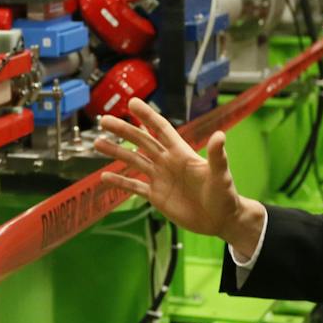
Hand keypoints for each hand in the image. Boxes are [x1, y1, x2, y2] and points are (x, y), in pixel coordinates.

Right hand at [93, 98, 264, 254]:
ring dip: (116, 152)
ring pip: (134, 161)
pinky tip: (104, 177)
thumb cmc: (224, 195)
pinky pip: (134, 187)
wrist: (221, 220)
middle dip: (124, 130)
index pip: (161, 129)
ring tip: (97, 143)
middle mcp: (167, 162)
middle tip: (104, 120)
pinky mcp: (156, 196)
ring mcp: (160, 178)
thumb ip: (218, 156)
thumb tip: (220, 135)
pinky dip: (120, 182)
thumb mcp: (221, 175)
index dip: (147, 116)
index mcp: (182, 153)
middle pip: (142, 142)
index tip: (132, 103)